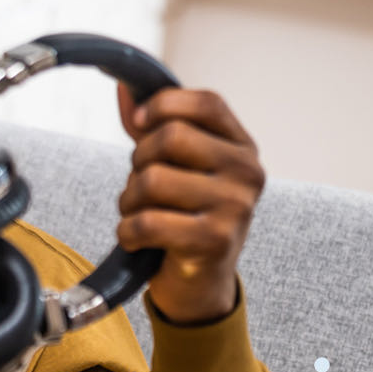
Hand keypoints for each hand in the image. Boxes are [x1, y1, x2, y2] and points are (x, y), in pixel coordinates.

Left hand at [115, 84, 264, 324]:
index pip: (204, 103)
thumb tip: (125, 87)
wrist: (198, 283)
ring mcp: (236, 206)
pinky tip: (138, 240)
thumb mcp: (172, 165)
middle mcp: (248, 172)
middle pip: (170, 137)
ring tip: (141, 215)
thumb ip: (150, 125)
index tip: (138, 124)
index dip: (162, 106)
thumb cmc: (181, 215)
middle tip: (142, 188)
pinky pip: (147, 221)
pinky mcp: (215, 241)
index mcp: (242, 146)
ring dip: (129, 200)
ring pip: (152, 179)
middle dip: (138, 162)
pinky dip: (127, 232)